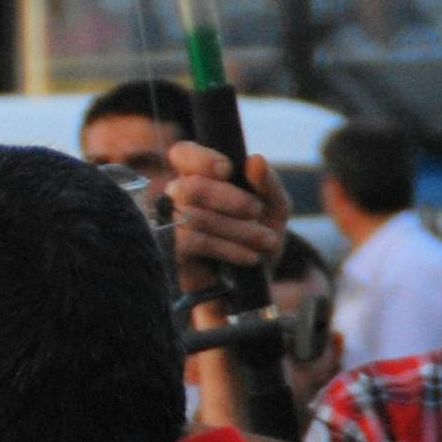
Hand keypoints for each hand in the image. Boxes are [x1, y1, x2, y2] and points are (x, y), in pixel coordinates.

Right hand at [159, 138, 288, 286]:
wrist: (250, 288)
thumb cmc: (256, 240)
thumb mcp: (273, 210)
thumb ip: (268, 184)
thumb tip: (254, 160)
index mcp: (198, 179)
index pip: (183, 154)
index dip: (201, 158)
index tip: (228, 170)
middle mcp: (176, 199)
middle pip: (191, 186)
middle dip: (229, 198)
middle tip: (256, 211)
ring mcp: (168, 225)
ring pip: (196, 216)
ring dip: (238, 229)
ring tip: (265, 241)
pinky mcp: (169, 253)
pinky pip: (194, 242)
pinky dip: (228, 248)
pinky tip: (249, 257)